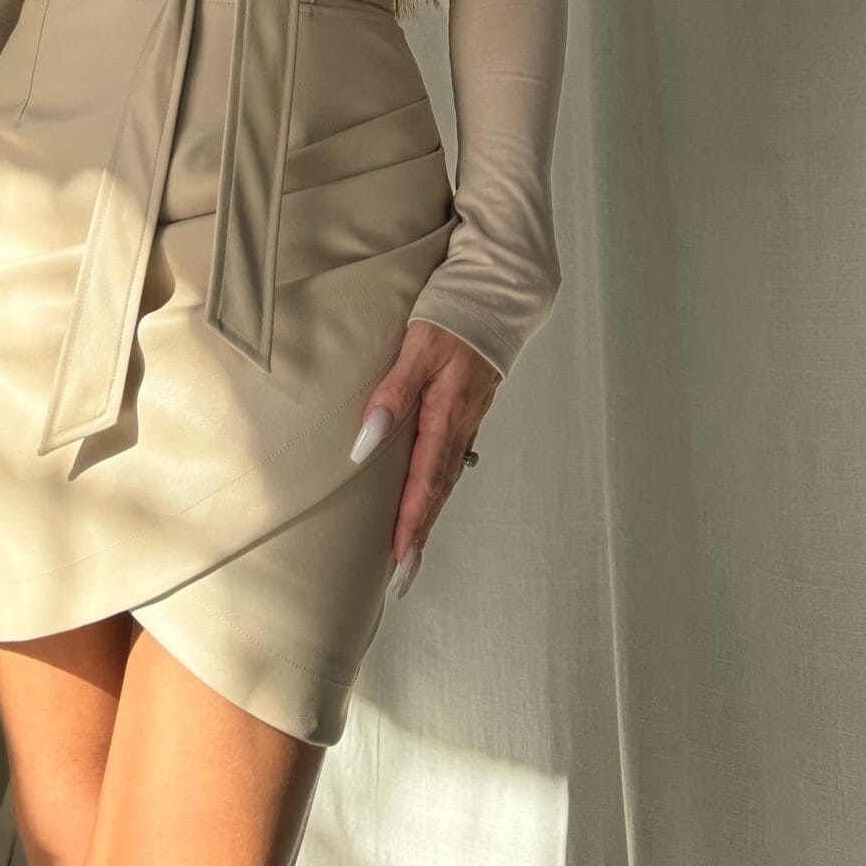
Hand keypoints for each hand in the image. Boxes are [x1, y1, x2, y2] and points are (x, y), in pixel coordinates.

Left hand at [350, 318, 500, 594]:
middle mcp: (461, 421)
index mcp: (448, 412)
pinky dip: (438, 482)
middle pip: (439, 488)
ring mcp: (468, 415)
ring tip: (413, 544)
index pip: (425, 479)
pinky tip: (429, 490)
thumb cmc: (453, 315)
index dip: (412, 519)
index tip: (399, 556)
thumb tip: (367, 443)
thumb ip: (392, 394)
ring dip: (431, 510)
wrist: (498, 292)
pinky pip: (451, 454)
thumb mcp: (417, 348)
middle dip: (422, 530)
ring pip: (447, 474)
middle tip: (405, 572)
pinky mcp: (469, 405)